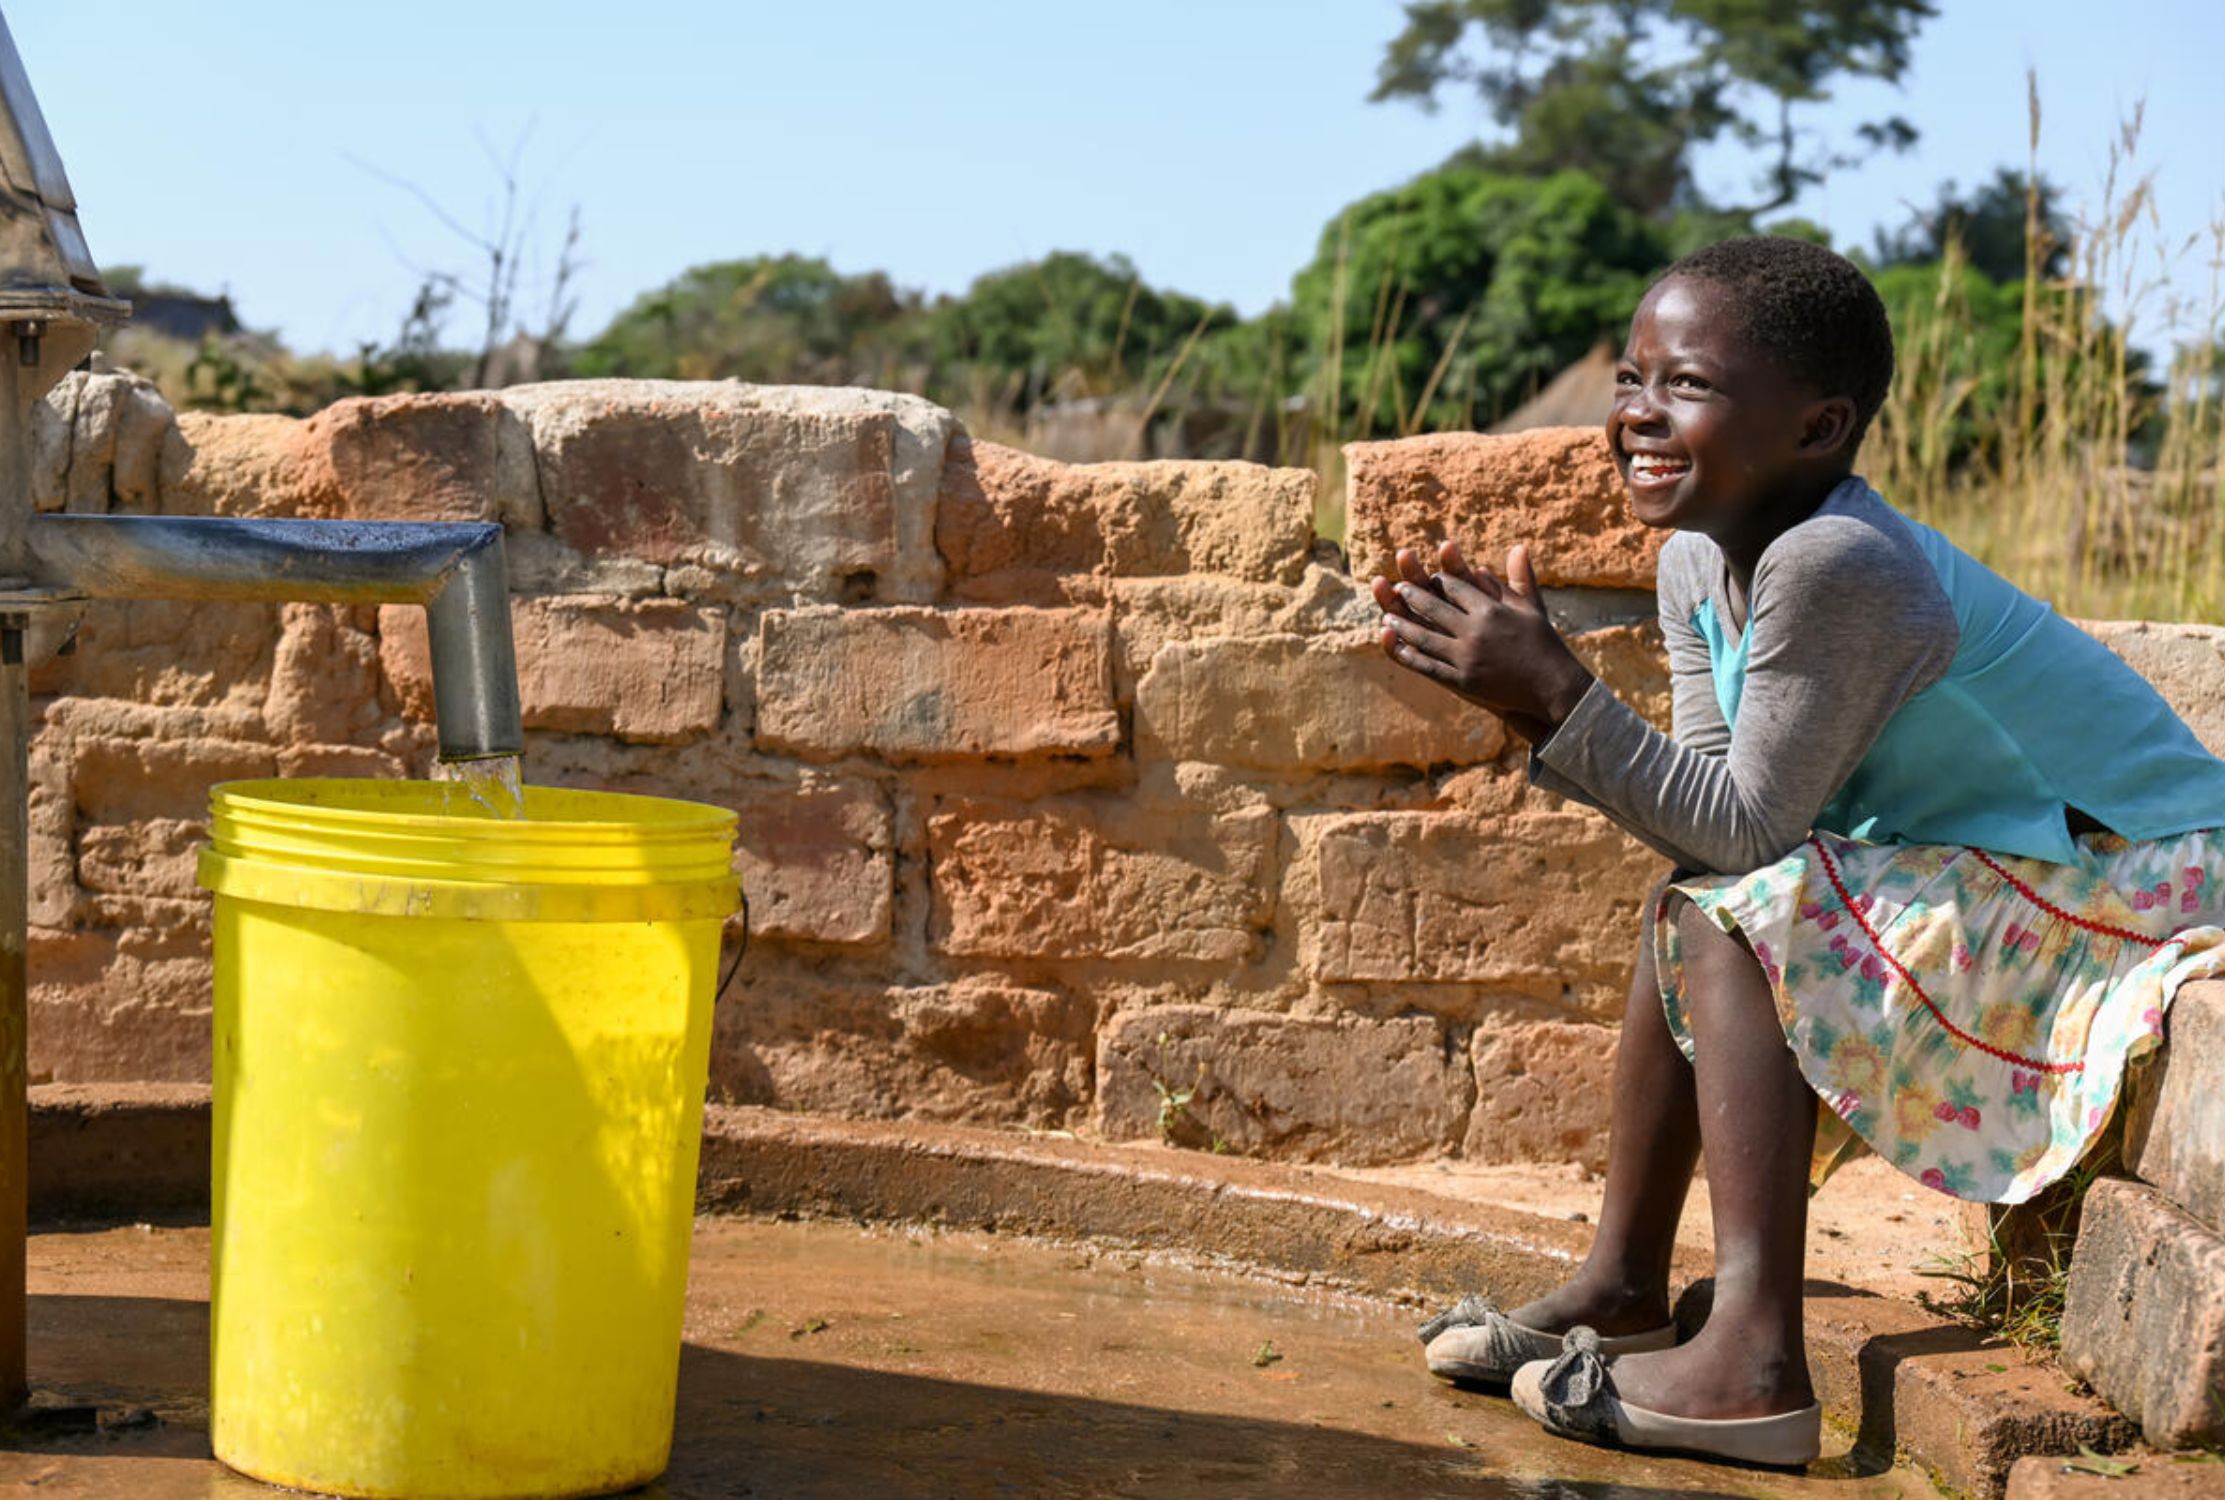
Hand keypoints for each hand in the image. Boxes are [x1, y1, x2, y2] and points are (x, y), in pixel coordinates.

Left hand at [1372, 541, 1593, 741]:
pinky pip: (1429, 666)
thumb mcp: (1532, 608)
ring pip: (1425, 637)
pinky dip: (1411, 655)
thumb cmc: (1543, 644)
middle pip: (1434, 609)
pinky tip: (1398, 647)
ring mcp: (1467, 658)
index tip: (1426, 575)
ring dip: (1403, 626)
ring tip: (1388, 617)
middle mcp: (1476, 631)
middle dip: (1412, 597)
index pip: (1455, 588)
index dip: (1437, 580)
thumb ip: (1520, 577)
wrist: (1552, 687)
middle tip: (1397, 588)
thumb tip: (1518, 546)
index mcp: (1491, 610)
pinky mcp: (1463, 681)